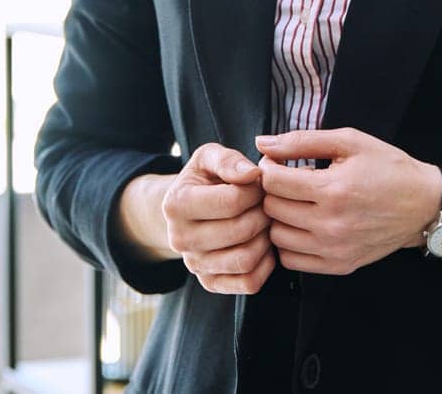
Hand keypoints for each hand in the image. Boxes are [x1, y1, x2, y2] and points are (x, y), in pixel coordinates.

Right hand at [160, 143, 275, 294]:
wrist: (187, 210)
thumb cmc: (203, 180)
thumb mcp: (208, 157)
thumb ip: (228, 160)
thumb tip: (252, 174)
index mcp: (176, 204)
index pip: (232, 201)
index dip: (256, 190)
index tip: (258, 184)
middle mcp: (179, 239)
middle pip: (241, 231)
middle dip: (263, 213)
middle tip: (265, 204)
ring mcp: (194, 265)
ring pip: (245, 259)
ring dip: (265, 239)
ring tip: (263, 222)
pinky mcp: (210, 283)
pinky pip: (248, 282)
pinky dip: (265, 264)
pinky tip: (262, 244)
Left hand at [253, 127, 439, 275]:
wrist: (424, 204)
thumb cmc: (388, 168)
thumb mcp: (350, 142)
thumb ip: (303, 141)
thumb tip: (263, 143)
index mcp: (334, 189)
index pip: (274, 182)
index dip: (269, 168)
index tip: (277, 164)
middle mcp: (332, 224)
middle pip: (272, 209)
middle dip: (273, 192)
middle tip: (287, 183)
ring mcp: (335, 249)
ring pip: (277, 237)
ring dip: (279, 218)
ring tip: (295, 204)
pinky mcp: (339, 265)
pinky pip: (291, 260)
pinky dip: (289, 243)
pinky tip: (302, 226)